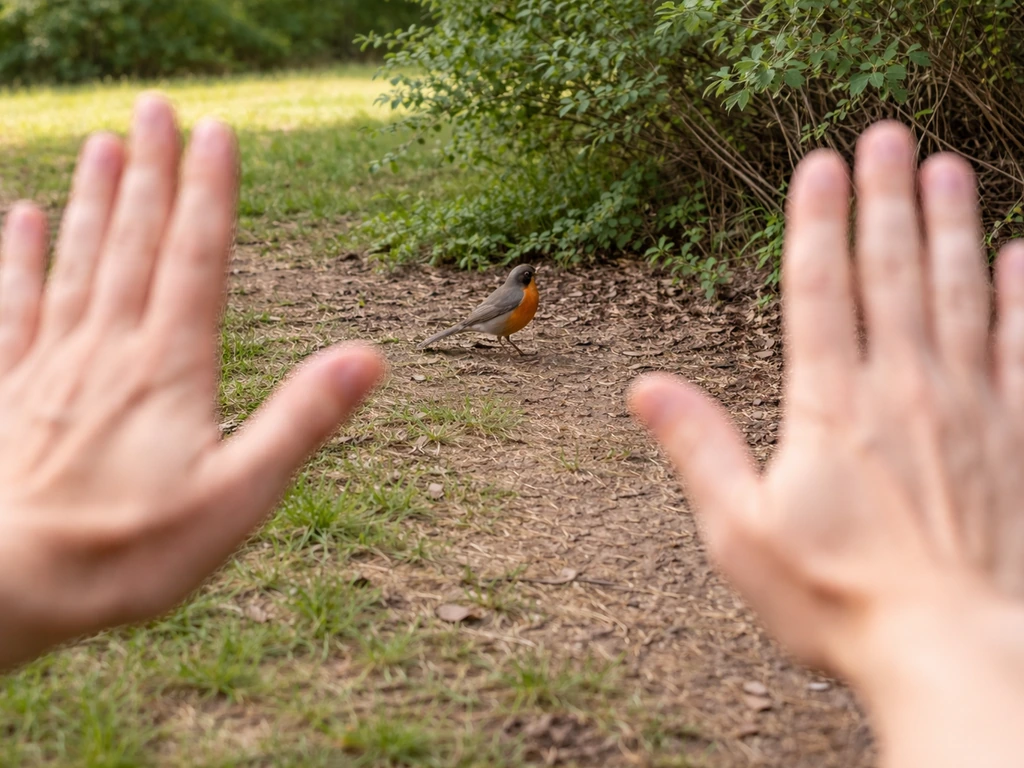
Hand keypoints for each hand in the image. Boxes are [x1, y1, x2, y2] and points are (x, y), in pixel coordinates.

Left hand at [0, 94, 383, 668]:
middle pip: (135, 243)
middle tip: (156, 106)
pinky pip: (15, 306)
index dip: (210, 194)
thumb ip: (302, 420)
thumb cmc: (129, 552)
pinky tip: (22, 216)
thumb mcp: (240, 498)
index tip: (219, 131)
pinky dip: (19, 257)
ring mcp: (52, 365)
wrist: (6, 587)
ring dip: (95, 200)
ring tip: (103, 142)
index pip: (196, 260)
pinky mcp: (8, 389)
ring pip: (78, 261)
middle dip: (152, 173)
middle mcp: (111, 349)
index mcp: (171, 368)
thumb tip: (369, 358)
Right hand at [630, 123, 1023, 765]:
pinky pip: (1022, 349)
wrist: (956, 655)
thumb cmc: (841, 602)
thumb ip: (696, 450)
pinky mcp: (1017, 437)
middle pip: (893, 273)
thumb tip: (645, 388)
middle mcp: (902, 392)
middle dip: (887, 199)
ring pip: (961, 295)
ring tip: (951, 167)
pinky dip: (1021, 298)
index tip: (820, 163)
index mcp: (831, 408)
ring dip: (954, 226)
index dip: (819, 221)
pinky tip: (1021, 255)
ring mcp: (968, 411)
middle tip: (890, 135)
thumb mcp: (739, 533)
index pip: (821, 290)